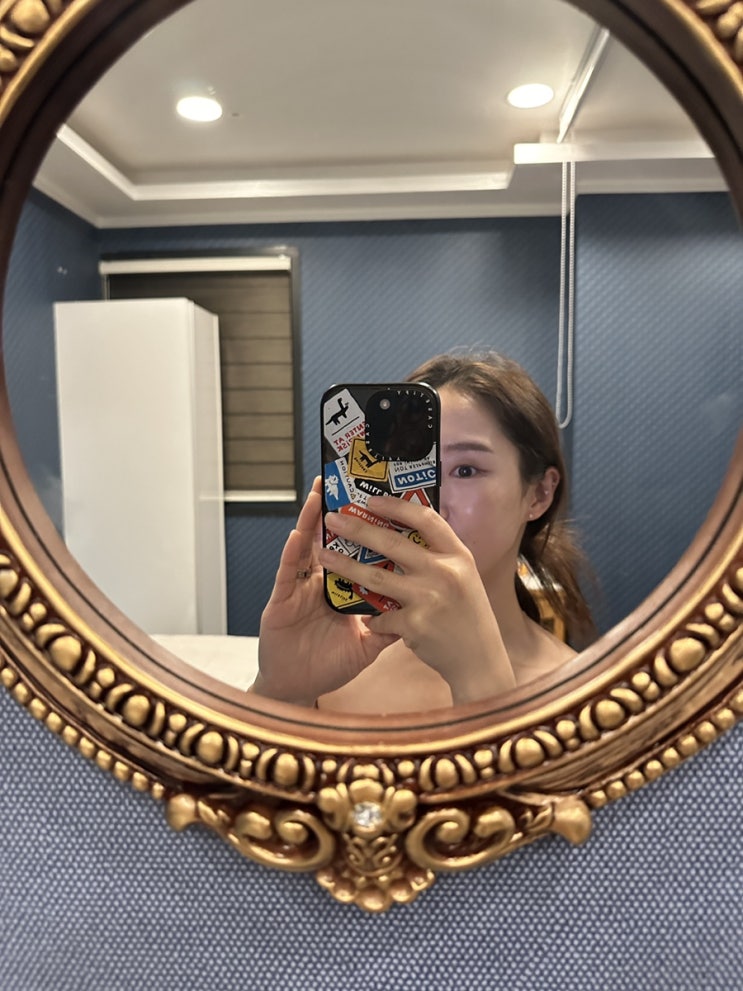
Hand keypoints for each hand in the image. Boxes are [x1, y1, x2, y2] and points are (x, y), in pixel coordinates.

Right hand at [251, 478, 397, 705]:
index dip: (366, 528)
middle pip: (332, 541)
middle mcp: (320, 581)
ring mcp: (299, 589)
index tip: (380, 502)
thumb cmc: (328, 665)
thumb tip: (422, 608)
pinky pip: (287, 575)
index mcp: (341, 587)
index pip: (357, 551)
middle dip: (338, 511)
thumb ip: (391, 626)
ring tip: (319, 495)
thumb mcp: (368, 645)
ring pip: (306, 548)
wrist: (299, 691)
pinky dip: (292, 554)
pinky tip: (297, 536)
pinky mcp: (280, 603)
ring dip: (311, 521)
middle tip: (346, 482)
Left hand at [318, 495, 516, 702]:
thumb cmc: (467, 613)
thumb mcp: (463, 575)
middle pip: (393, 543)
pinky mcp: (414, 625)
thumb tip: (406, 528)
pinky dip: (372, 618)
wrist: (479, 659)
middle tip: (333, 520)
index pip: (425, 519)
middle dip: (357, 529)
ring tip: (325, 558)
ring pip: (376, 577)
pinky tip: (366, 619)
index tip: (371, 499)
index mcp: (457, 556)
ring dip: (346, 566)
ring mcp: (428, 599)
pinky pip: (381, 616)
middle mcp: (444, 572)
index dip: (397, 506)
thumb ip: (439, 555)